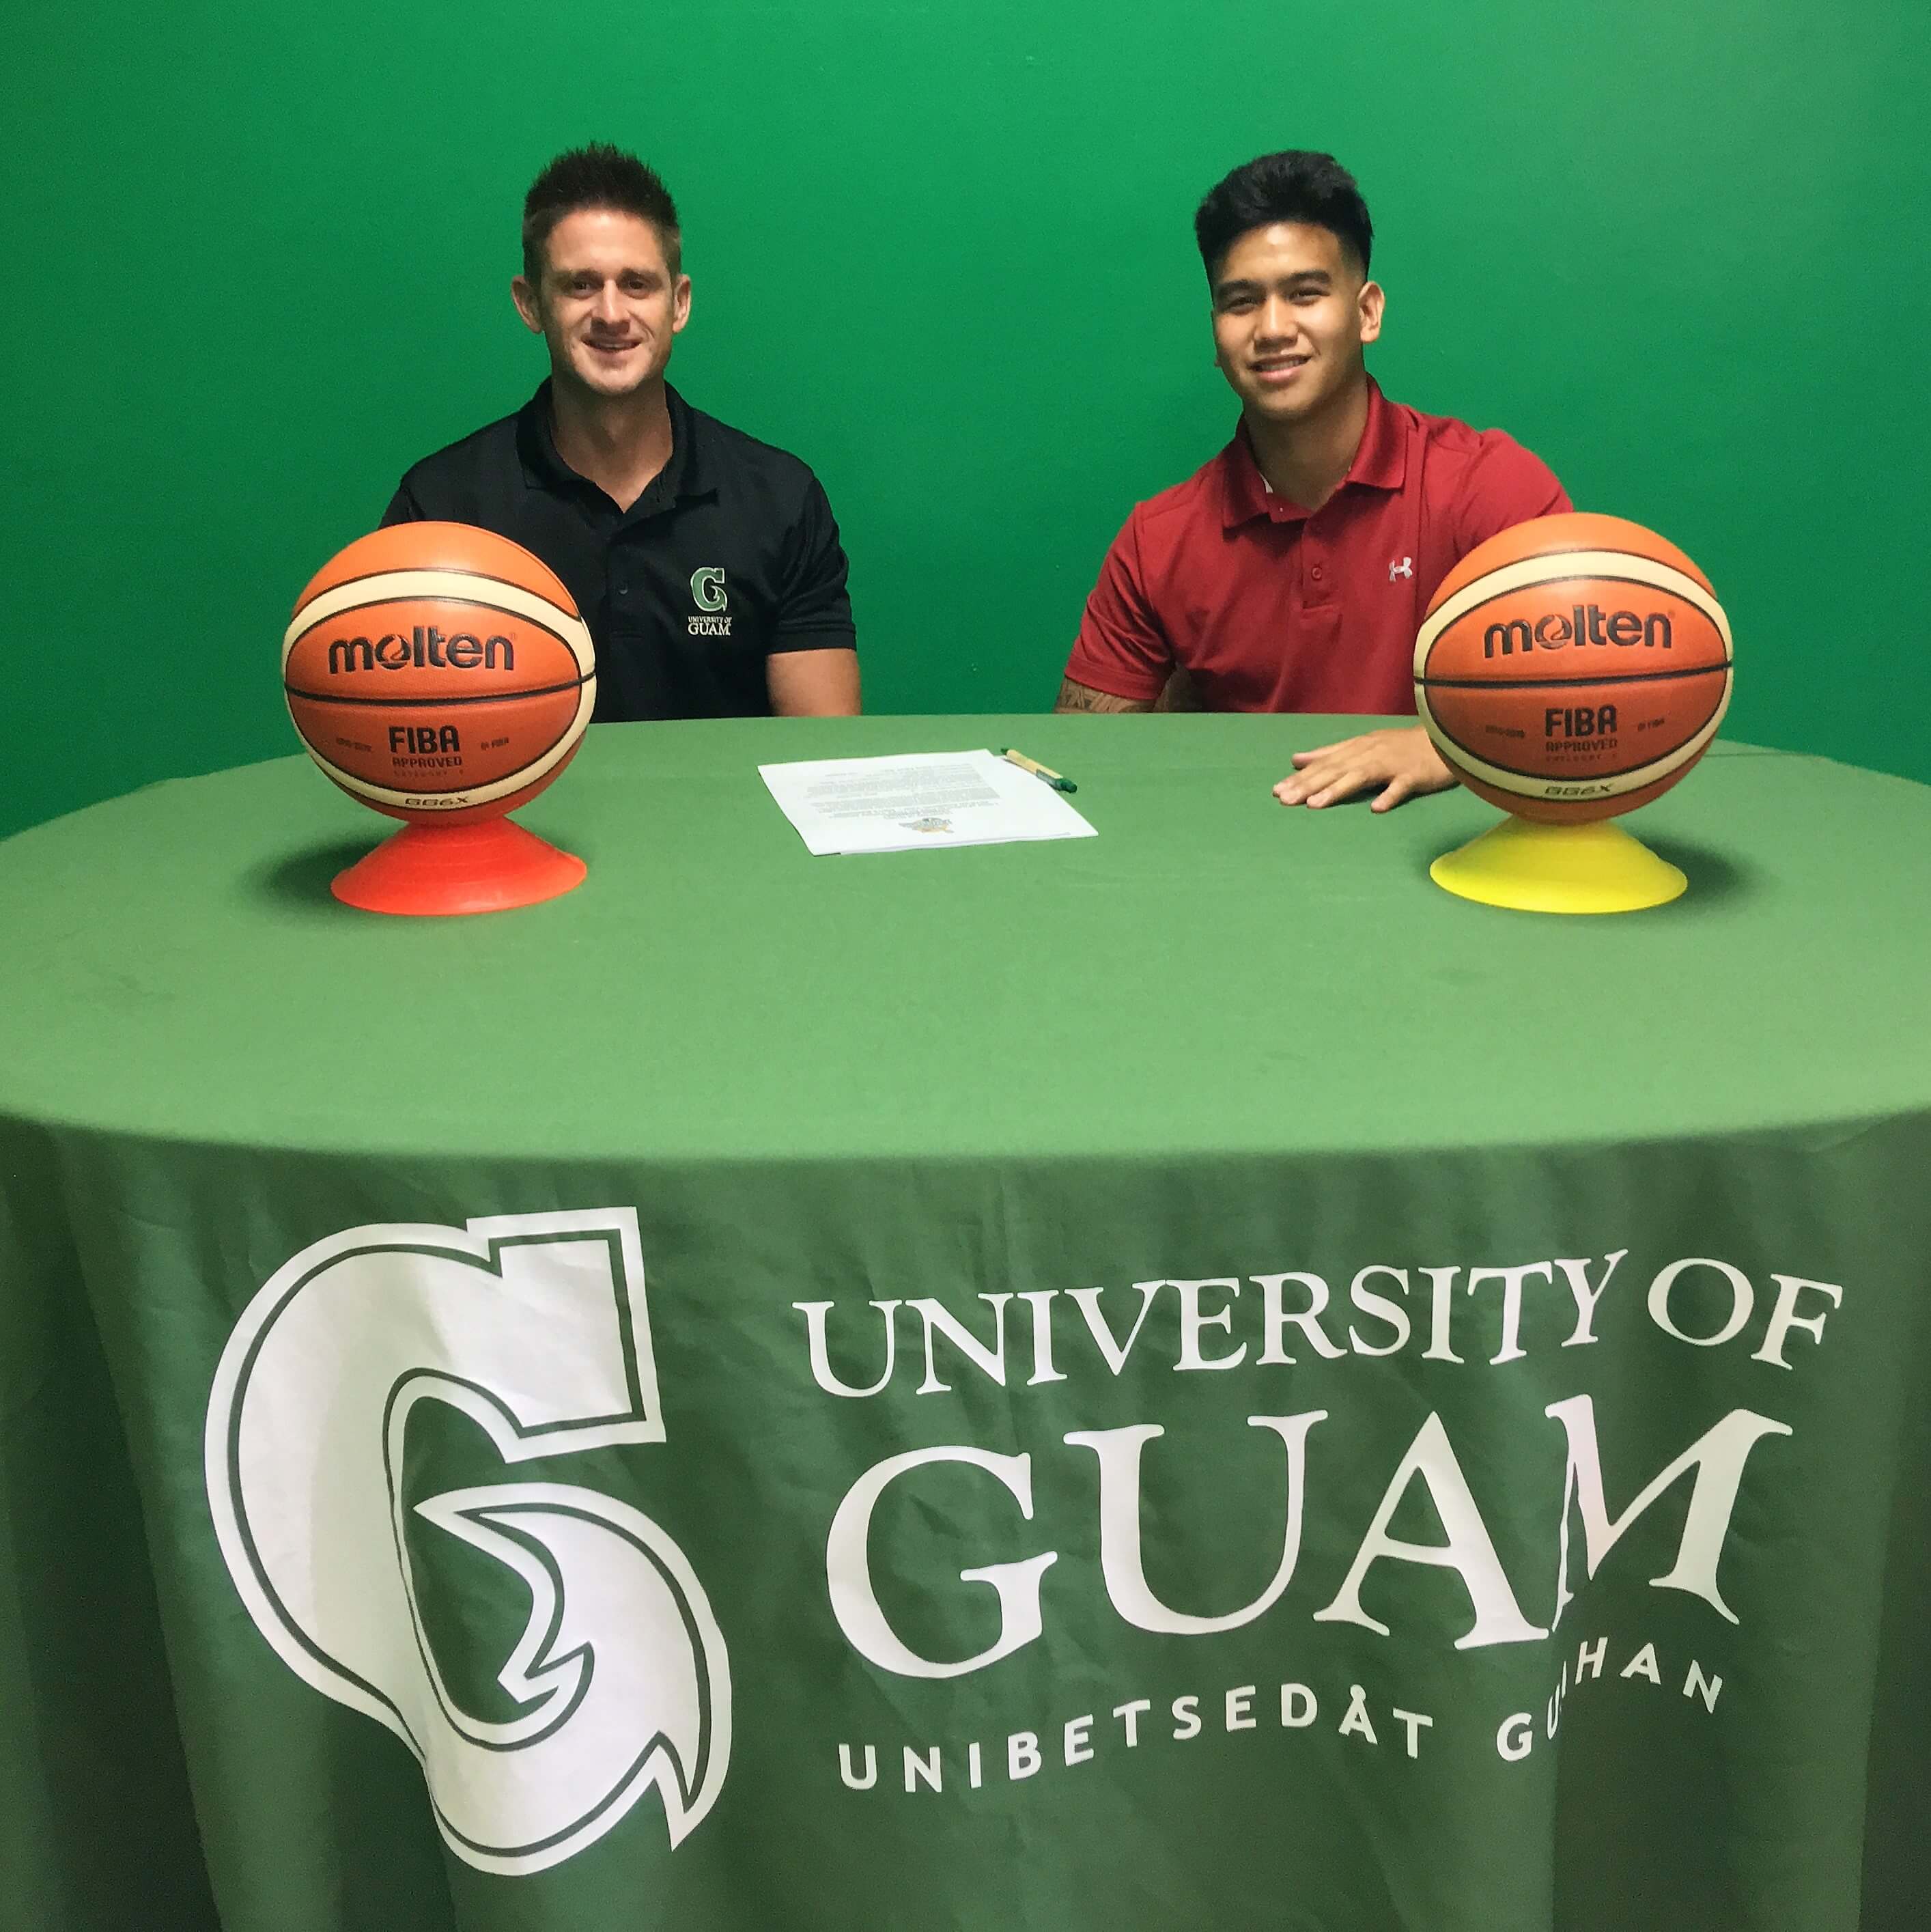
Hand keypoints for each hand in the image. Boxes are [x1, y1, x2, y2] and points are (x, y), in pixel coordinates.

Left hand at [1273, 727, 1455, 812]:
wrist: (1446, 737)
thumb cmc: (1401, 747)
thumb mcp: (1362, 745)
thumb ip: (1330, 753)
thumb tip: (1296, 759)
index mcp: (1357, 748)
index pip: (1324, 763)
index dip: (1300, 777)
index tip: (1276, 791)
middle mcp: (1370, 754)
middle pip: (1335, 770)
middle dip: (1308, 785)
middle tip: (1284, 800)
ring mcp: (1393, 765)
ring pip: (1361, 777)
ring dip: (1337, 790)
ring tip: (1314, 805)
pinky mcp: (1415, 775)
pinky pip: (1401, 787)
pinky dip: (1389, 796)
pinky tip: (1376, 808)